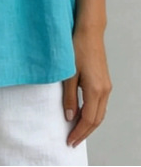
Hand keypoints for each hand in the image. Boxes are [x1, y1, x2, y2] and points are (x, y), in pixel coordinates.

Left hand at [63, 27, 111, 147]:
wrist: (89, 32)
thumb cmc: (77, 49)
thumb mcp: (68, 74)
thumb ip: (69, 97)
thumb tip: (69, 116)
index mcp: (96, 90)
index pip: (88, 120)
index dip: (79, 132)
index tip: (69, 141)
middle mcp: (104, 91)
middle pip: (96, 120)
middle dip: (84, 132)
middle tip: (72, 141)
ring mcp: (106, 86)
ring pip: (100, 113)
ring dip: (88, 124)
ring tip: (76, 131)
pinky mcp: (104, 81)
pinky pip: (100, 104)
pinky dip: (92, 113)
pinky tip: (82, 114)